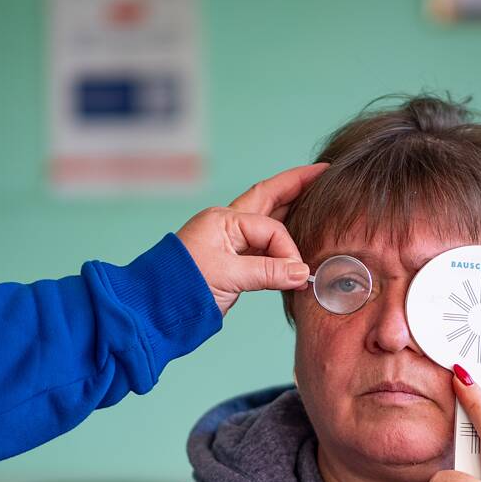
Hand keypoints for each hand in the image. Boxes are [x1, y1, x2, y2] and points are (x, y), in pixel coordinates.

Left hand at [176, 163, 327, 314]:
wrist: (156, 309)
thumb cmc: (182, 286)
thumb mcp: (228, 276)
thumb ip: (267, 272)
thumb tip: (301, 274)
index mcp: (224, 220)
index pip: (270, 228)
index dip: (288, 250)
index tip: (297, 274)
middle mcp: (228, 224)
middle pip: (269, 198)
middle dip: (296, 186)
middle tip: (323, 173)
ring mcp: (231, 241)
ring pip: (269, 219)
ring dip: (292, 211)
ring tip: (317, 197)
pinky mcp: (234, 261)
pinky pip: (265, 244)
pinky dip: (283, 242)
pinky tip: (299, 236)